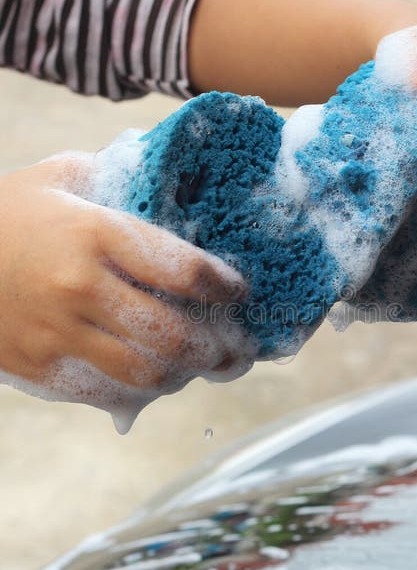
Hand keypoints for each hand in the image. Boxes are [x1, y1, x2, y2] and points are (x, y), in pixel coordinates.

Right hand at [0, 154, 247, 389]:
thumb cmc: (8, 214)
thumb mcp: (60, 178)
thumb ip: (117, 177)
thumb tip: (172, 177)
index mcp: (94, 233)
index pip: (182, 269)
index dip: (224, 285)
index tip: (240, 290)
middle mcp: (80, 286)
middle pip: (174, 334)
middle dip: (219, 348)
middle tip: (237, 349)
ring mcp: (57, 332)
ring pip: (146, 373)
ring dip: (185, 376)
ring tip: (202, 368)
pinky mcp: (39, 366)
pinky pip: (106, 392)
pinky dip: (141, 392)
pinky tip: (156, 380)